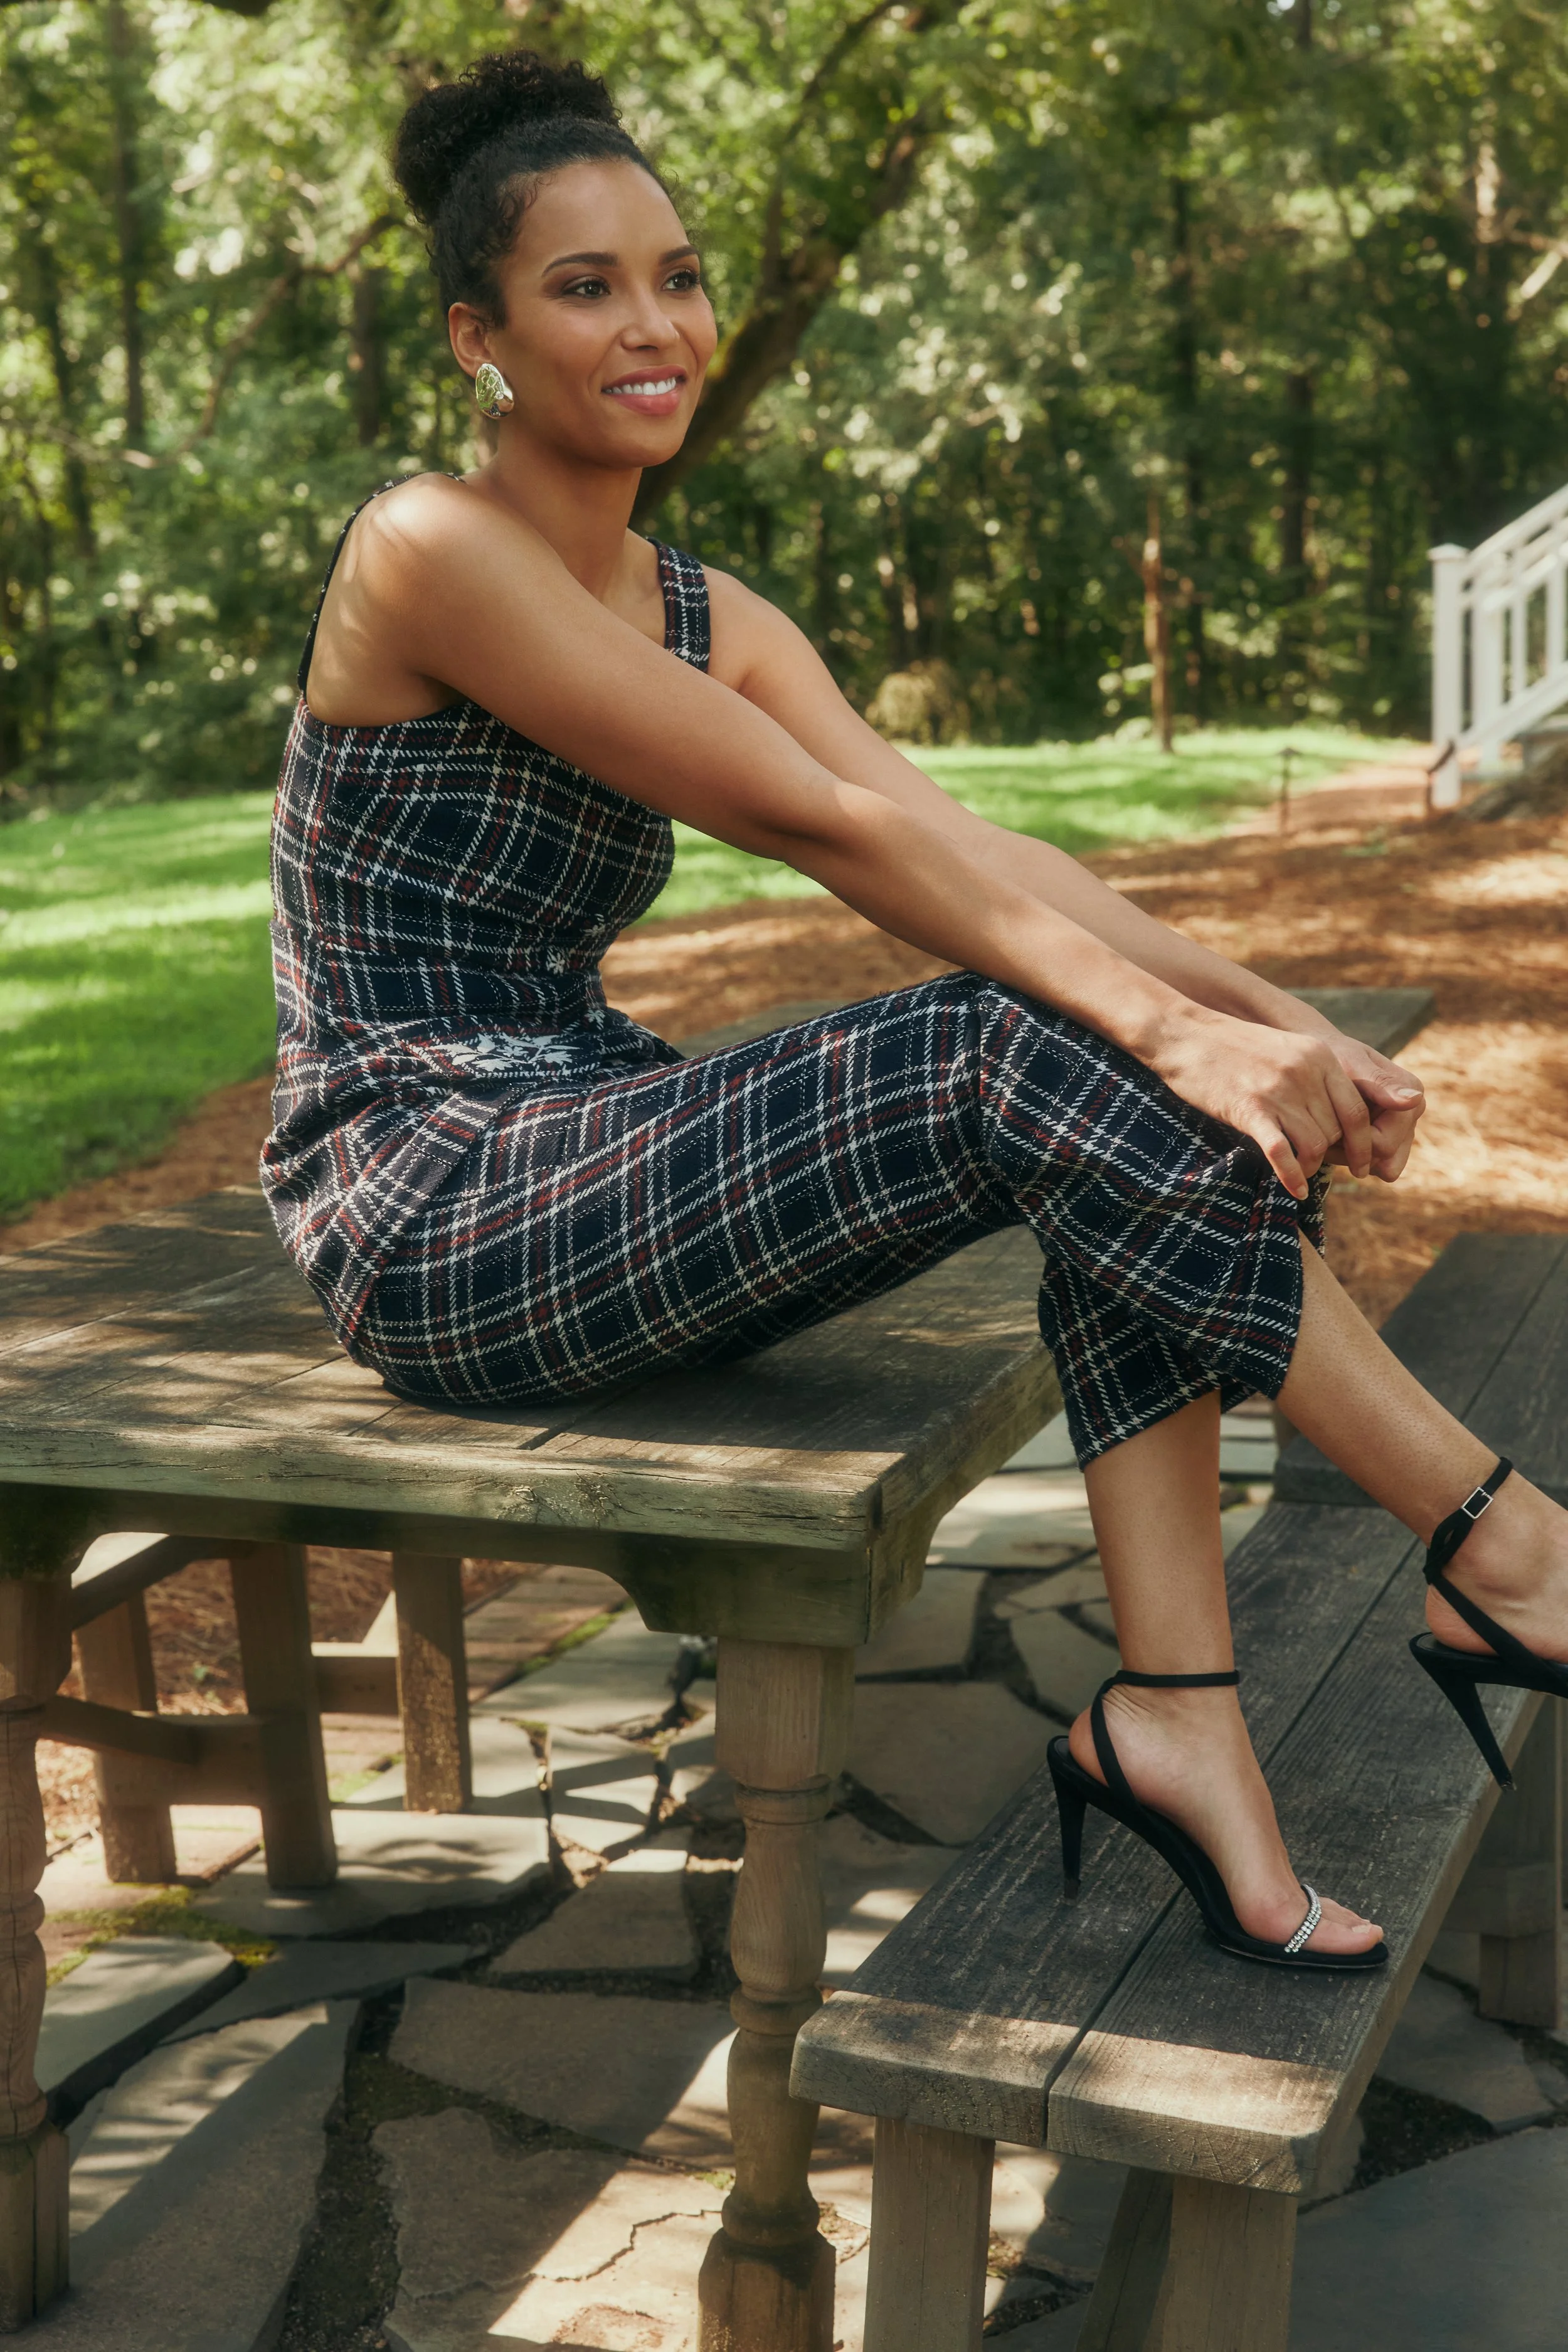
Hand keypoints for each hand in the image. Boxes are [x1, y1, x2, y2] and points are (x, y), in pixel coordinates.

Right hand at [1147, 1009, 1400, 1201]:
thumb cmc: (1232, 1046)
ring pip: (1314, 1145)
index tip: (1366, 1164)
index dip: (1365, 1143)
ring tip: (1302, 1172)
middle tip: (1319, 1165)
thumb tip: (1335, 1114)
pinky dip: (1292, 1176)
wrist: (1185, 1035)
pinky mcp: (1249, 1110)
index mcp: (1319, 1055)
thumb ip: (1313, 1074)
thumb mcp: (1285, 1049)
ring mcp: (1277, 1091)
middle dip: (1330, 1153)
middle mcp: (1304, 1072)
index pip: (1357, 1109)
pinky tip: (1295, 1190)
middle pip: (1335, 1130)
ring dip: (1311, 1166)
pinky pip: (1282, 1153)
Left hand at [1318, 1034, 1424, 1181]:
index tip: (1325, 1124)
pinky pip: (1375, 1165)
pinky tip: (1334, 1137)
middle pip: (1383, 1158)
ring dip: (1350, 1155)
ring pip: (1380, 1166)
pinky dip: (1351, 1156)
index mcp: (1412, 1095)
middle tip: (1321, 1129)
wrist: (1324, 1057)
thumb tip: (1414, 1100)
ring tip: (1327, 1130)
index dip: (1350, 1141)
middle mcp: (1413, 1113)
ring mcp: (1404, 1128)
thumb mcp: (1352, 1064)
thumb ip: (1380, 1083)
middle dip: (1350, 1149)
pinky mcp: (1392, 1138)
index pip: (1383, 1145)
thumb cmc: (1336, 1056)